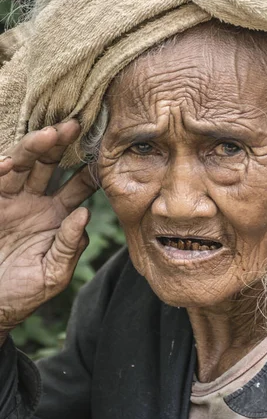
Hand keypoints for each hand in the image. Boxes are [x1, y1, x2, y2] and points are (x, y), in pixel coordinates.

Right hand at [0, 121, 97, 341]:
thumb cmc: (23, 292)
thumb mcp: (53, 273)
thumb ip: (69, 245)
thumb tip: (86, 213)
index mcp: (58, 214)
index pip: (79, 186)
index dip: (90, 169)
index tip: (105, 150)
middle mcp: (35, 200)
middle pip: (51, 164)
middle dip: (62, 144)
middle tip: (76, 125)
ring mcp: (10, 199)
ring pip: (24, 164)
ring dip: (35, 147)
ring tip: (50, 134)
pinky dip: (1, 169)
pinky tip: (10, 163)